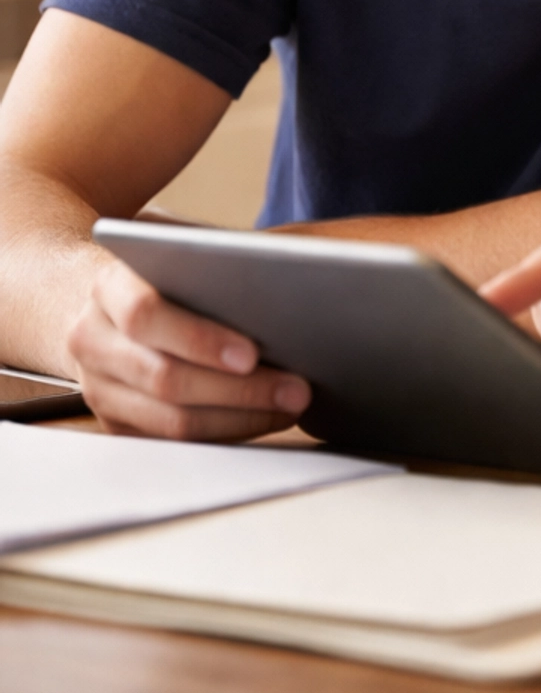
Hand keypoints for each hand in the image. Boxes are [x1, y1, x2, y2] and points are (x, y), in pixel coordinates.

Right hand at [67, 256, 310, 440]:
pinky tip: (264, 418)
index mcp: (109, 286)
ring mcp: (99, 387)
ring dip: (240, 418)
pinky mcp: (115, 422)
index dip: (199, 338)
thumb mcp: (184, 249)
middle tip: (296, 389)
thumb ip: (216, 259)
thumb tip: (284, 286)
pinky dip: (225, 433)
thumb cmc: (168, 274)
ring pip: (170, 421)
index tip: (252, 354)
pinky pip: (173, 442)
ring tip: (290, 406)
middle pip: (164, 377)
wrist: (112, 307)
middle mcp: (93, 339)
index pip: (146, 314)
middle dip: (239, 390)